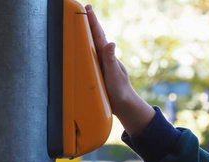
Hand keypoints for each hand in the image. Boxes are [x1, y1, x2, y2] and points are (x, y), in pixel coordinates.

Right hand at [86, 5, 154, 134]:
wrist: (124, 105)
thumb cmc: (120, 91)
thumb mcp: (114, 75)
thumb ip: (111, 60)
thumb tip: (111, 44)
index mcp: (107, 56)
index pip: (98, 36)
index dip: (92, 22)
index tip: (87, 9)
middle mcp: (105, 58)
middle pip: (96, 38)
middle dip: (90, 23)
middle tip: (84, 9)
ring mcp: (103, 65)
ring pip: (94, 46)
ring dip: (88, 34)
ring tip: (83, 22)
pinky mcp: (100, 72)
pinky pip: (92, 57)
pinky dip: (88, 48)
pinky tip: (86, 47)